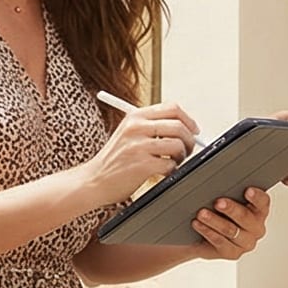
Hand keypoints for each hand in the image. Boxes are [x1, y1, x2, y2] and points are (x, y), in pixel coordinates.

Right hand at [85, 102, 200, 205]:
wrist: (94, 180)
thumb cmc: (114, 159)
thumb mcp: (128, 133)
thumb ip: (152, 126)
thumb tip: (185, 127)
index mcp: (135, 116)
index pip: (172, 108)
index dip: (188, 119)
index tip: (193, 130)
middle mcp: (136, 127)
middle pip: (179, 125)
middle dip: (189, 139)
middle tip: (187, 150)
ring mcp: (138, 146)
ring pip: (177, 144)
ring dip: (182, 156)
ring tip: (173, 162)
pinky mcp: (141, 165)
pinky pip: (170, 165)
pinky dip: (171, 170)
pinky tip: (162, 172)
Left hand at [194, 188, 270, 259]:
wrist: (203, 237)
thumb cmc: (218, 214)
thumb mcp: (226, 201)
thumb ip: (229, 193)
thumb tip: (218, 185)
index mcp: (259, 211)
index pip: (262, 202)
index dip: (256, 197)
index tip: (248, 191)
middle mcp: (256, 228)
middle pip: (245, 217)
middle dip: (231, 209)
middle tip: (218, 202)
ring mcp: (246, 242)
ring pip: (231, 230)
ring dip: (214, 220)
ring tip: (202, 213)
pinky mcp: (233, 253)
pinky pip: (220, 242)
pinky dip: (207, 231)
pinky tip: (198, 224)